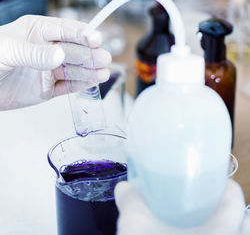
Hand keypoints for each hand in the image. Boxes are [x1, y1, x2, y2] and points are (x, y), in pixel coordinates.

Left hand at [0, 15, 110, 109]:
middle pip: (74, 51)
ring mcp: (49, 70)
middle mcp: (46, 50)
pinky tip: (92, 82)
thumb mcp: (7, 50)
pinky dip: (81, 84)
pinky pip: (68, 86)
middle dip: (90, 54)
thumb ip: (34, 53)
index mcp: (36, 32)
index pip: (64, 30)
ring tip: (104, 72)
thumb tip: (59, 55)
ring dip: (90, 71)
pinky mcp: (48, 88)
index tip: (96, 38)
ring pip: (74, 69)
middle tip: (104, 58)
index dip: (81, 34)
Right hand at [115, 179, 249, 234]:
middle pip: (240, 219)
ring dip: (219, 225)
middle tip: (199, 195)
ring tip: (195, 217)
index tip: (206, 177)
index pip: (234, 198)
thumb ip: (131, 202)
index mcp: (222, 230)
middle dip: (221, 205)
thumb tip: (122, 187)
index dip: (222, 183)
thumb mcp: (138, 227)